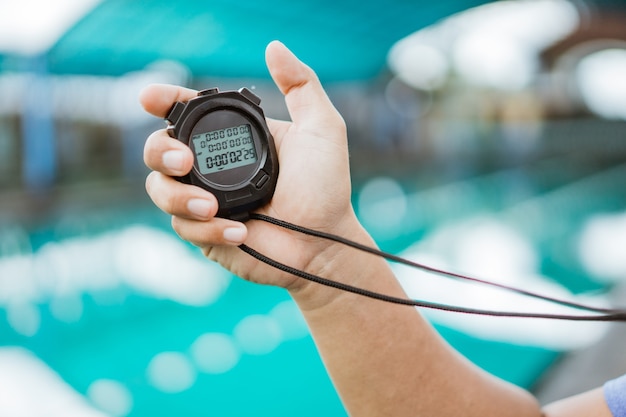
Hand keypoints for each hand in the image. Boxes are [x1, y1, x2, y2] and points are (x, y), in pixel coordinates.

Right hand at [141, 41, 360, 291]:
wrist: (324, 244)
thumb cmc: (326, 189)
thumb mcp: (321, 129)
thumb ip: (301, 86)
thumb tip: (274, 47)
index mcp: (234, 138)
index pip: (189, 113)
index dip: (164, 101)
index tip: (150, 97)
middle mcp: (213, 167)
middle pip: (159, 150)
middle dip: (161, 151)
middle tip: (186, 161)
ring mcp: (205, 201)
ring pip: (159, 190)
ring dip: (179, 197)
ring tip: (212, 207)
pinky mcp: (204, 234)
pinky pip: (183, 227)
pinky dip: (208, 229)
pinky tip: (240, 232)